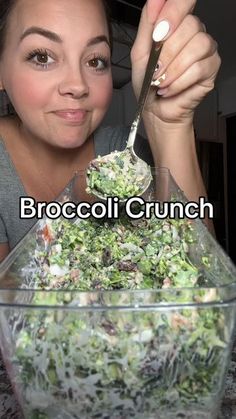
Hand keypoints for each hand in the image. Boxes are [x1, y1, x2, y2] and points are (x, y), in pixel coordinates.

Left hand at [131, 0, 220, 124]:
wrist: (156, 110)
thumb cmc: (148, 83)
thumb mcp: (140, 52)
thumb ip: (147, 25)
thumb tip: (154, 3)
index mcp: (176, 23)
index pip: (184, 1)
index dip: (173, 11)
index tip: (158, 31)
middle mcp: (194, 32)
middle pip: (190, 25)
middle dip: (166, 52)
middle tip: (155, 70)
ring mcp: (206, 49)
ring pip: (197, 46)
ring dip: (173, 68)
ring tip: (161, 81)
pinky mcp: (211, 68)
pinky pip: (199, 68)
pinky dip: (179, 81)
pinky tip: (170, 88)